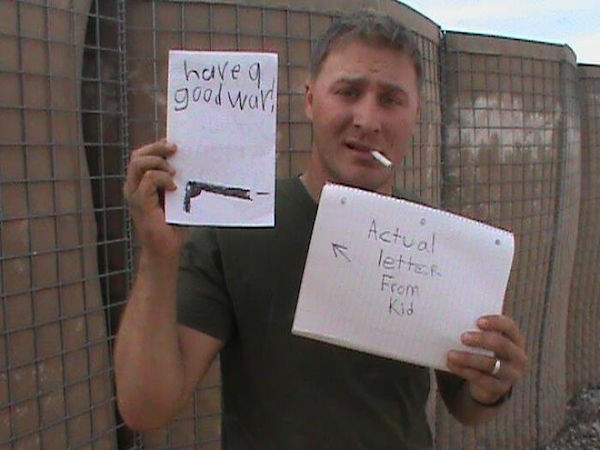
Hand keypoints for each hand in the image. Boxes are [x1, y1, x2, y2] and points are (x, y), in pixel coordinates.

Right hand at [124, 138, 186, 258]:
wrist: (166, 250)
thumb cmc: (172, 225)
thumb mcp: (177, 197)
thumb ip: (177, 181)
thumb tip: (191, 162)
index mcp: (140, 183)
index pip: (142, 155)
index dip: (156, 146)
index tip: (174, 145)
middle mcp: (133, 186)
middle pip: (137, 155)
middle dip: (156, 148)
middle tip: (175, 149)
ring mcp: (134, 194)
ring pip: (138, 163)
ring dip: (158, 162)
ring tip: (173, 173)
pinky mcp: (140, 203)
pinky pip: (147, 180)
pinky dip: (161, 178)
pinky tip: (173, 187)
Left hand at [446, 315, 527, 404]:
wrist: (490, 382)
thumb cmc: (485, 352)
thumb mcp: (486, 341)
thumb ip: (477, 330)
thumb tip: (453, 316)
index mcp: (515, 339)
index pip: (510, 326)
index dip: (495, 323)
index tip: (478, 321)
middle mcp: (518, 356)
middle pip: (502, 345)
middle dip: (481, 340)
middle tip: (463, 337)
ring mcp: (512, 374)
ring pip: (491, 365)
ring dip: (469, 358)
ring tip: (451, 354)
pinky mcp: (500, 388)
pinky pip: (482, 380)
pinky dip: (465, 371)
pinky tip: (451, 365)